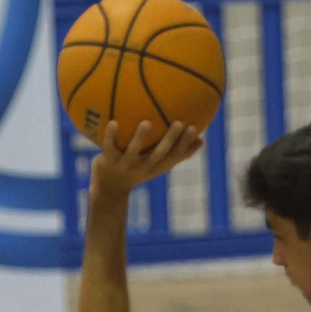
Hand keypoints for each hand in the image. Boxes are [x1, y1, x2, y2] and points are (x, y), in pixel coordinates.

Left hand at [89, 121, 203, 199]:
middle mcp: (143, 166)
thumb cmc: (137, 171)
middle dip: (170, 140)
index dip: (184, 144)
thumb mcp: (158, 165)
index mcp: (156, 166)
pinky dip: (110, 135)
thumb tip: (202, 141)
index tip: (193, 127)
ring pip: (134, 151)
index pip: (174, 156)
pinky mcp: (108, 161)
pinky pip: (109, 147)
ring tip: (146, 122)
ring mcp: (125, 165)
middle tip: (179, 123)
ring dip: (140, 138)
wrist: (109, 190)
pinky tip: (113, 121)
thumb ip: (178, 154)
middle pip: (159, 154)